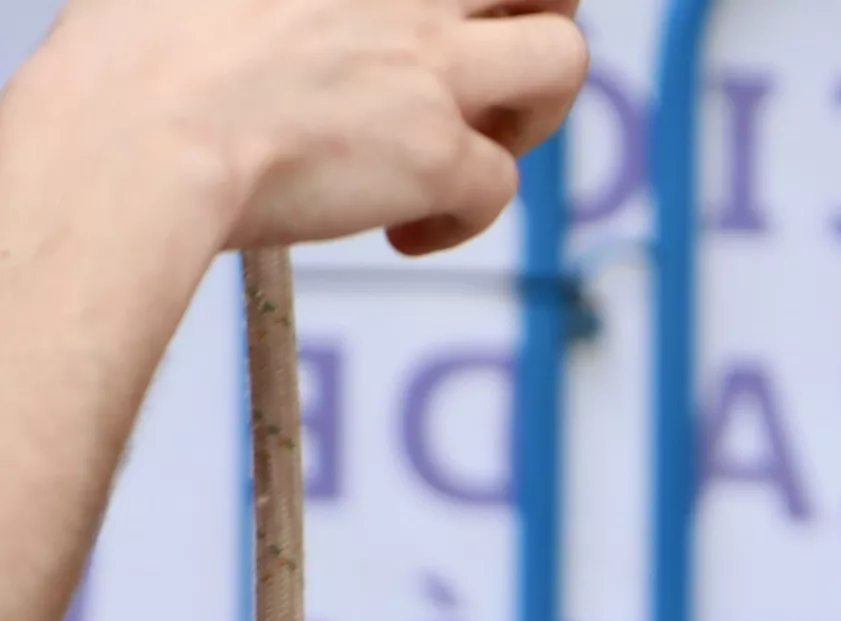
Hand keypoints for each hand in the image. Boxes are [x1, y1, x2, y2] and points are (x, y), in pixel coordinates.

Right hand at [29, 0, 585, 259]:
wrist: (131, 140)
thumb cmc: (134, 61)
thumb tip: (307, 14)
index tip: (437, 23)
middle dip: (539, 15)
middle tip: (494, 65)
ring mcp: (430, 63)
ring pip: (561, 61)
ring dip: (530, 111)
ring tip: (470, 145)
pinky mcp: (438, 152)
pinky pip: (500, 185)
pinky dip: (461, 220)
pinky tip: (404, 232)